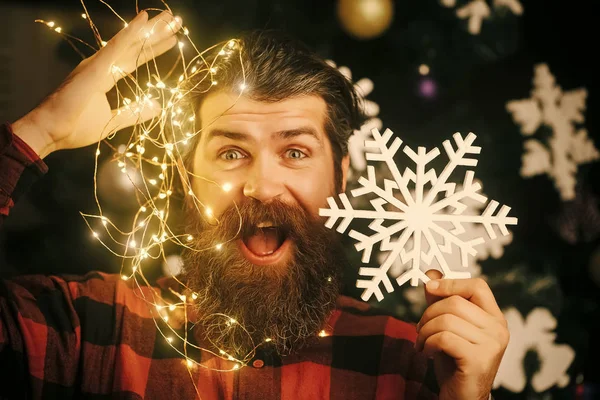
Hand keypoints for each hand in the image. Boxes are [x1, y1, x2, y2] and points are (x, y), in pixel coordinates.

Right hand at [12, 10, 181, 157]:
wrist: (52, 132)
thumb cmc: (75, 127)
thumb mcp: (112, 121)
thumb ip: (134, 113)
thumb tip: (156, 106)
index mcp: (104, 76)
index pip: (134, 59)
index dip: (153, 48)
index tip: (172, 39)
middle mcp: (101, 65)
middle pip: (135, 46)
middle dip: (156, 33)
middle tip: (175, 20)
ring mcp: (98, 64)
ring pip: (130, 42)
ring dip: (151, 29)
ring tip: (170, 18)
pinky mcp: (95, 68)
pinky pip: (117, 47)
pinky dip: (131, 33)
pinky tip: (144, 20)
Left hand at [416, 270, 508, 399]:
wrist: (461, 396)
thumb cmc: (454, 360)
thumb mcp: (446, 326)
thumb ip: (440, 300)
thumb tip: (431, 274)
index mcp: (494, 318)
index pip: (478, 286)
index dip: (451, 283)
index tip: (429, 288)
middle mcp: (499, 329)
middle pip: (454, 302)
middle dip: (428, 314)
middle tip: (420, 329)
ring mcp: (492, 345)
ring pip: (446, 320)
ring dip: (424, 331)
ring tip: (422, 342)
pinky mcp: (479, 360)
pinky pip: (444, 338)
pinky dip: (428, 343)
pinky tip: (426, 352)